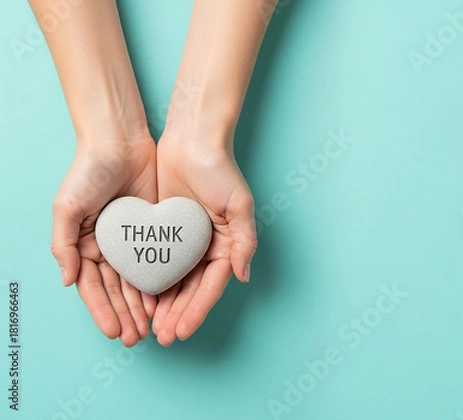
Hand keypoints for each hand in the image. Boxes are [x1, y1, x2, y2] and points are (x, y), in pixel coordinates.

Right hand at [51, 135, 157, 346]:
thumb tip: (67, 281)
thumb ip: (63, 245)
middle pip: (117, 290)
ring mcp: (132, 240)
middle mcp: (108, 247)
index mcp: (84, 245)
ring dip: (142, 305)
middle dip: (125, 315)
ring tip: (151, 327)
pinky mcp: (154, 229)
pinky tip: (164, 300)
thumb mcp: (67, 207)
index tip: (113, 332)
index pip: (93, 287)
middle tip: (135, 339)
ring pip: (138, 280)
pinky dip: (159, 282)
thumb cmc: (88, 171)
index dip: (102, 311)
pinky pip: (158, 261)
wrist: (120, 141)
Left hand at [152, 133, 256, 345]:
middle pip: (192, 289)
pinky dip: (151, 281)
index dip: (198, 310)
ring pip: (174, 281)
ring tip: (151, 327)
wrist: (192, 139)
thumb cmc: (220, 169)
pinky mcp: (164, 230)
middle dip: (179, 314)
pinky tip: (141, 298)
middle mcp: (207, 246)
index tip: (182, 330)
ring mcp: (184, 240)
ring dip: (165, 305)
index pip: (212, 285)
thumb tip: (243, 276)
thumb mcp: (239, 205)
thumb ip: (244, 241)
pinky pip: (157, 261)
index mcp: (227, 244)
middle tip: (163, 336)